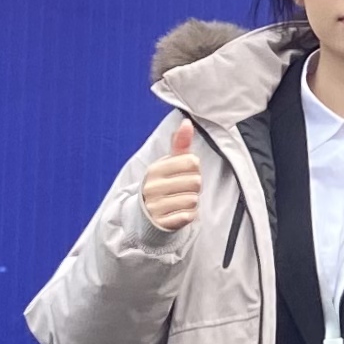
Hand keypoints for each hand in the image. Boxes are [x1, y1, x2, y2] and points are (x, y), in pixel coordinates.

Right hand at [139, 118, 203, 232]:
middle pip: (195, 182)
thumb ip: (180, 143)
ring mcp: (155, 206)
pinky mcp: (161, 222)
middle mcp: (152, 187)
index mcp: (155, 169)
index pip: (192, 162)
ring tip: (180, 200)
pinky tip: (179, 212)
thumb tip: (187, 121)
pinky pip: (188, 216)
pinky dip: (188, 215)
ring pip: (193, 200)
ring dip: (192, 201)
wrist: (147, 214)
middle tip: (183, 189)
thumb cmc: (164, 183)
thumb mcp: (170, 163)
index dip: (195, 168)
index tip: (185, 173)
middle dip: (194, 186)